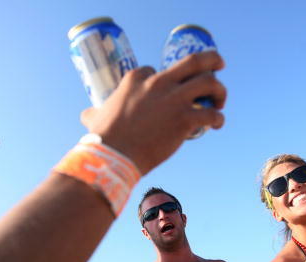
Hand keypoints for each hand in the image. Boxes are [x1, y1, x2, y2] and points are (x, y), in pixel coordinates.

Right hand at [81, 51, 225, 174]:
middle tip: (219, 66)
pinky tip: (217, 124)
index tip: (173, 89)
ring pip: (209, 83)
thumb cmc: (103, 139)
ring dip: (220, 91)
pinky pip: (212, 113)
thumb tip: (86, 115)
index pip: (159, 69)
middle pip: (195, 61)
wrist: (114, 157)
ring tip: (220, 102)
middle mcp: (158, 83)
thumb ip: (93, 113)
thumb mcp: (95, 118)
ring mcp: (173, 99)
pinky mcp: (185, 119)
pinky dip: (218, 118)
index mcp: (137, 77)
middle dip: (212, 61)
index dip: (170, 78)